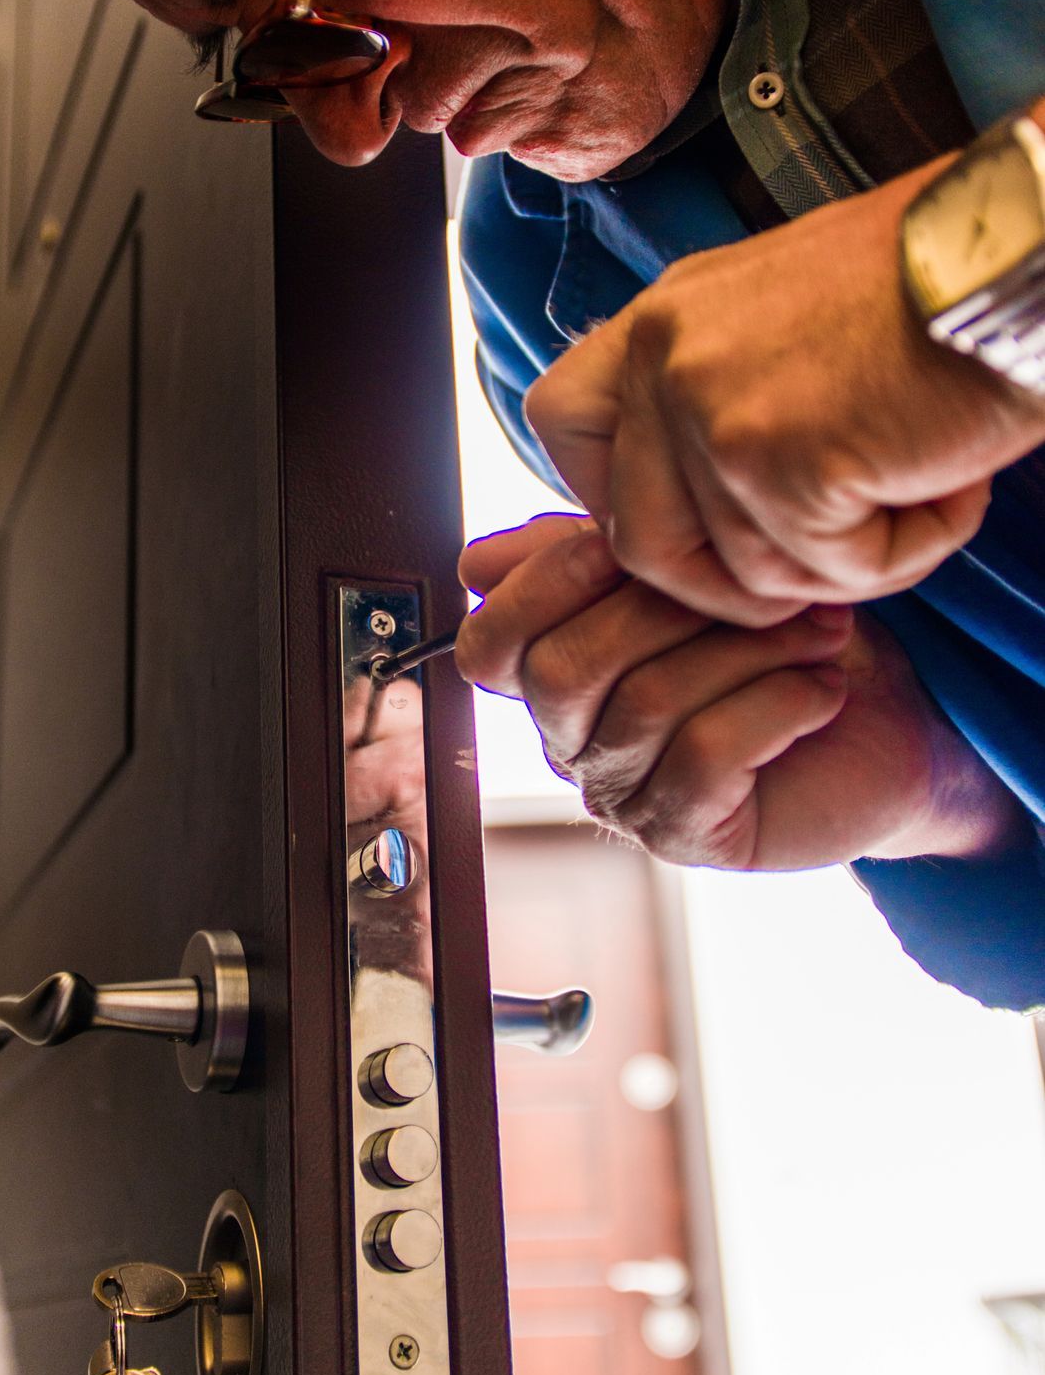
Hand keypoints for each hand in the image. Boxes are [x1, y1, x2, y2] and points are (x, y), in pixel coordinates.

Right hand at [457, 515, 1025, 870]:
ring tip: (820, 631)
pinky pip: (704, 758)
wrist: (895, 723)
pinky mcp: (688, 835)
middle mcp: (575, 745)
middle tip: (757, 584)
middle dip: (662, 609)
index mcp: (560, 678)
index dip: (541, 587)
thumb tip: (478, 565)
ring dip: (746, 651)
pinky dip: (775, 707)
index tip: (620, 539)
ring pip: (645, 706)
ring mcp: (626, 796)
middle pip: (562, 673)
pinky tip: (822, 692)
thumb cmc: (794, 638)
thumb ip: (599, 554)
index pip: (490, 648)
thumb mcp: (697, 571)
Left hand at [524, 161, 1044, 624]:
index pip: (561, 424)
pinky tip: (950, 483)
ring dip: (848, 560)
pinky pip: (831, 573)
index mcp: (664, 317)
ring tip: (922, 484)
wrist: (1024, 248)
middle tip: (821, 567)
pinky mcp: (783, 462)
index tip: (695, 526)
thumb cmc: (933, 285)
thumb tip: (704, 516)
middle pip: (640, 540)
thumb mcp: (784, 319)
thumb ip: (721, 396)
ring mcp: (714, 411)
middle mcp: (668, 357)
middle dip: (730, 586)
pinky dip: (905, 553)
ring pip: (750, 573)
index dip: (615, 501)